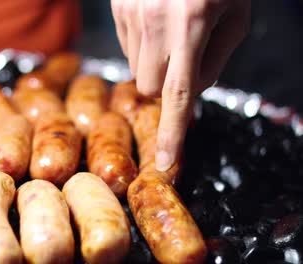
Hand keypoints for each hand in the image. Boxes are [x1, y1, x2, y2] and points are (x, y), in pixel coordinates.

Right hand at [112, 0, 249, 171]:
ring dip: (152, 64)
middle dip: (162, 87)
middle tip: (181, 62)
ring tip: (170, 32)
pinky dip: (141, 45)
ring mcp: (131, 12)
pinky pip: (124, 46)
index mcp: (192, 24)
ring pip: (133, 67)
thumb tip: (190, 93)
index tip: (165, 163)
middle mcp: (155, 21)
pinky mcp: (117, 6)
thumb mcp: (235, 17)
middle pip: (147, 87)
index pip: (179, 94)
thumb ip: (214, 62)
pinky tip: (155, 20)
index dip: (172, 132)